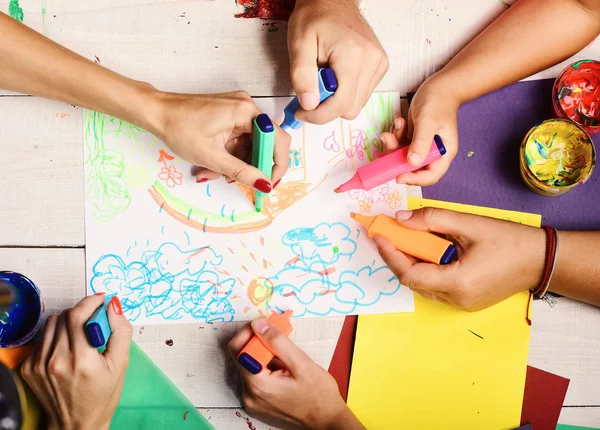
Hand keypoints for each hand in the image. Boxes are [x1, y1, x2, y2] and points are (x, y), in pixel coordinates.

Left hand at [21, 294, 131, 429]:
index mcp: (81, 360)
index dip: (90, 302)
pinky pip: (43, 338)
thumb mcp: (121, 364)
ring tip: (80, 337)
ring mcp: (39, 364)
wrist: (76, 424)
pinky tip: (68, 350)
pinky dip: (57, 336)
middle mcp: (56, 360)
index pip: (77, 315)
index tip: (101, 299)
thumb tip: (114, 305)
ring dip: (68, 322)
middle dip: (82, 312)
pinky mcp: (29, 367)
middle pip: (64, 316)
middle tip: (95, 321)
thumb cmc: (102, 395)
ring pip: (52, 323)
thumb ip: (120, 332)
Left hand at [149, 91, 290, 190]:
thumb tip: (264, 185)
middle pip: (264, 143)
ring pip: (250, 144)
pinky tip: (212, 166)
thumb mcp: (212, 156)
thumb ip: (242, 172)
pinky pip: (239, 139)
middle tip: (235, 181)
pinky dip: (229, 155)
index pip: (277, 140)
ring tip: (213, 174)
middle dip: (251, 166)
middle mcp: (246, 107)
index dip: (276, 165)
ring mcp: (237, 110)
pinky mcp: (229, 115)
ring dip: (236, 164)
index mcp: (246, 112)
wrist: (156, 112)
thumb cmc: (179, 129)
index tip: (268, 185)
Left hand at [229, 318, 363, 429]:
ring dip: (264, 355)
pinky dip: (266, 368)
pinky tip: (283, 368)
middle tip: (278, 335)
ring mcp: (252, 401)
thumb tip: (258, 324)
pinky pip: (256, 378)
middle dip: (259, 342)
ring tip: (285, 356)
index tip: (265, 324)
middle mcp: (249, 395)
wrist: (327, 421)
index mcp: (258, 385)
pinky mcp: (258, 404)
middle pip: (243, 358)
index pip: (238, 350)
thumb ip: (278, 342)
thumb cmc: (319, 395)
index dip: (249, 333)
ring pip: (250, 367)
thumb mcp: (301, 363)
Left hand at [288, 0, 387, 123]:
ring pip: (356, 105)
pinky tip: (335, 76)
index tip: (301, 112)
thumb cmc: (314, 17)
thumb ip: (301, 76)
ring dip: (335, 100)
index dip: (318, 115)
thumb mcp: (298, 44)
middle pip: (349, 109)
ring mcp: (379, 65)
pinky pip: (361, 95)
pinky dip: (345, 93)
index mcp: (353, 56)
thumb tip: (309, 104)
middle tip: (311, 89)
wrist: (332, 0)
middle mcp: (372, 62)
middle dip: (326, 107)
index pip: (341, 104)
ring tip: (323, 78)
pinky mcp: (379, 67)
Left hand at [374, 208, 545, 310]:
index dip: (391, 255)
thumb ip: (432, 220)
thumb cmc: (510, 241)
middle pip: (413, 280)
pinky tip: (427, 250)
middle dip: (398, 256)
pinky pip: (436, 286)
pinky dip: (426, 268)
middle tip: (389, 234)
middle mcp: (457, 299)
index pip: (410, 274)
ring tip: (406, 239)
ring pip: (423, 284)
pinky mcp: (466, 301)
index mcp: (458, 283)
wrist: (542, 260)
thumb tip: (400, 219)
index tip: (379, 235)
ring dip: (412, 262)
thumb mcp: (469, 223)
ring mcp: (462, 304)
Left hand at [385, 75, 459, 185]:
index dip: (415, 179)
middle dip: (398, 156)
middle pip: (413, 167)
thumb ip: (420, 142)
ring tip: (397, 125)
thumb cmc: (438, 102)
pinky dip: (396, 134)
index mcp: (443, 153)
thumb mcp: (428, 122)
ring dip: (395, 143)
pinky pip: (400, 143)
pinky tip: (400, 120)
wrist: (438, 86)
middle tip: (389, 141)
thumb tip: (412, 162)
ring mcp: (422, 146)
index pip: (431, 175)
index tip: (399, 176)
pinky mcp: (413, 138)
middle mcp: (433, 152)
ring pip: (403, 155)